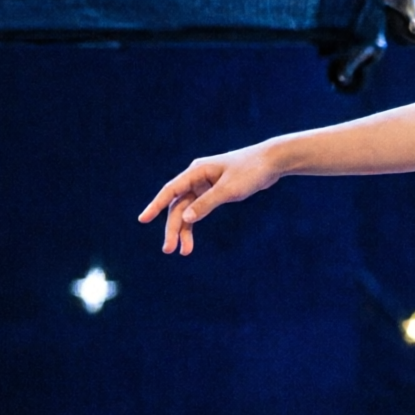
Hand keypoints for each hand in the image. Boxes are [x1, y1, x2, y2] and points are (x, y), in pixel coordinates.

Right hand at [138, 145, 281, 255]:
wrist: (272, 162)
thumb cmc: (251, 171)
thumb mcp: (229, 190)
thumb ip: (207, 203)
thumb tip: (186, 218)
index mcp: (197, 171)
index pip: (171, 191)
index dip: (155, 206)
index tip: (143, 219)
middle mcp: (197, 177)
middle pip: (178, 205)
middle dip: (173, 228)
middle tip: (169, 249)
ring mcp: (205, 185)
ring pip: (188, 210)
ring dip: (185, 230)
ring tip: (184, 251)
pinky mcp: (215, 191)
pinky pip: (200, 209)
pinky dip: (197, 222)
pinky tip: (192, 240)